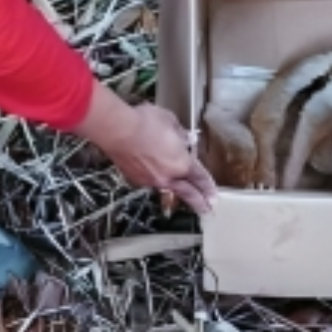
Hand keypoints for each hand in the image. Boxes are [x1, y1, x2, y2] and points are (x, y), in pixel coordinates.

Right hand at [72, 83, 218, 213]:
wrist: (117, 131)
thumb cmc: (146, 122)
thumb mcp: (170, 121)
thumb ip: (180, 134)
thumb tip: (184, 141)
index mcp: (182, 163)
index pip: (200, 178)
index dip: (208, 187)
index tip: (214, 195)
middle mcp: (168, 176)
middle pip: (188, 193)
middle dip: (200, 203)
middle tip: (208, 210)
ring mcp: (150, 181)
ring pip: (168, 189)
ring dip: (177, 192)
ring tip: (182, 195)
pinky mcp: (134, 179)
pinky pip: (150, 182)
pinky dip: (156, 180)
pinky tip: (156, 176)